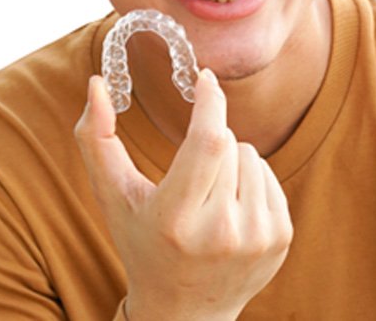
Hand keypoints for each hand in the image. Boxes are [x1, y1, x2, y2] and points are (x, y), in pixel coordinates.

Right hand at [75, 69, 292, 320]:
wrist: (184, 311)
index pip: (207, 141)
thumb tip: (97, 83)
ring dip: (229, 157)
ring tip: (208, 193)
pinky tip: (229, 206)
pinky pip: (268, 173)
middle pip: (227, 142)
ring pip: (250, 154)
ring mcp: (256, 238)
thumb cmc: (140, 241)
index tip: (205, 77)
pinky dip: (247, 177)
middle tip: (190, 167)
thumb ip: (95, 137)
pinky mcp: (280, 239)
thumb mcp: (111, 194)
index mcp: (176, 218)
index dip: (210, 102)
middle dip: (209, 134)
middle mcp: (221, 232)